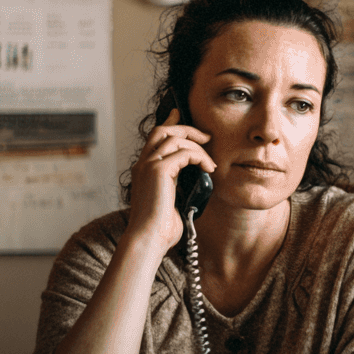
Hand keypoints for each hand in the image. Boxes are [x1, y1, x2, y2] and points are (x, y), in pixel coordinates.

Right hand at [126, 108, 214, 247]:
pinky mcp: (159, 170)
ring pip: (175, 138)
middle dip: (186, 128)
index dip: (168, 124)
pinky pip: (184, 153)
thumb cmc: (160, 228)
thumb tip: (196, 180)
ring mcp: (148, 166)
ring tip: (211, 161)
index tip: (178, 114)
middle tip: (206, 135)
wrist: (148, 238)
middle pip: (163, 131)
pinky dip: (200, 157)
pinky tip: (209, 168)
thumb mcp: (170, 200)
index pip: (154, 139)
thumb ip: (177, 185)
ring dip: (197, 145)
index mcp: (143, 170)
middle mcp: (143, 164)